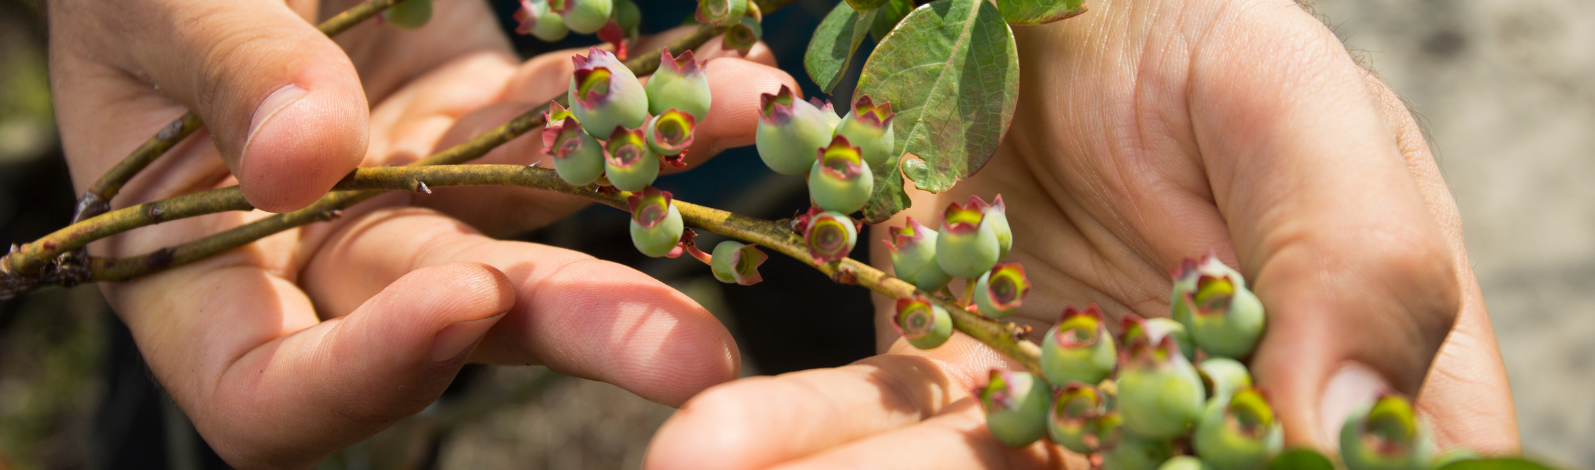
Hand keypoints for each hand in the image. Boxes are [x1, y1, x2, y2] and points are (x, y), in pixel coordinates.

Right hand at [48, 0, 795, 466]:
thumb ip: (223, 69)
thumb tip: (305, 160)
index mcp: (192, 268)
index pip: (269, 389)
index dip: (366, 374)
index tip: (460, 298)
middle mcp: (316, 256)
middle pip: (443, 324)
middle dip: (571, 326)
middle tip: (695, 355)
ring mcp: (409, 196)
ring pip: (535, 233)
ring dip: (648, 220)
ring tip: (750, 179)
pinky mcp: (478, 126)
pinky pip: (567, 129)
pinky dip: (647, 108)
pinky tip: (735, 86)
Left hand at [646, 0, 1519, 467]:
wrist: (1089, 9)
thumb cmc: (1225, 62)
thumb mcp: (1311, 123)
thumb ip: (1356, 264)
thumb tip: (1338, 427)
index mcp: (1325, 393)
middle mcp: (1178, 433)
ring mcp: (1056, 413)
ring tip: (710, 468)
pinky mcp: (951, 370)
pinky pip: (875, 416)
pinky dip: (798, 431)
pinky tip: (716, 444)